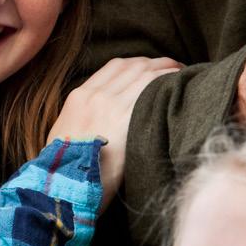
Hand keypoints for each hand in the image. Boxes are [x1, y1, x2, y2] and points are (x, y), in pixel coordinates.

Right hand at [48, 56, 181, 206]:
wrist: (63, 182)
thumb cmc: (65, 167)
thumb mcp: (64, 134)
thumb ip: (82, 118)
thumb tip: (98, 120)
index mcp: (79, 96)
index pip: (114, 67)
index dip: (138, 63)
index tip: (151, 67)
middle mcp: (95, 95)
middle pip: (133, 66)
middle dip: (156, 63)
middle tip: (174, 66)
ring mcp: (110, 104)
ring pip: (144, 73)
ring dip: (167, 69)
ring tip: (182, 72)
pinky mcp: (125, 118)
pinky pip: (151, 88)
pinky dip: (167, 81)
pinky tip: (178, 84)